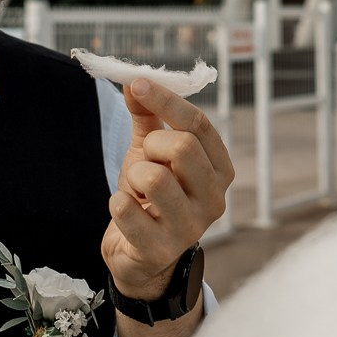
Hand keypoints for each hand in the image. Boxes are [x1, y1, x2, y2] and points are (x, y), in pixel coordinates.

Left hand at [102, 78, 233, 299]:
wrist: (137, 255)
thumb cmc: (150, 197)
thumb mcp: (151, 153)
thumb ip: (147, 117)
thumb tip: (134, 80)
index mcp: (219, 170)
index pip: (200, 125)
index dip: (166, 100)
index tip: (137, 83)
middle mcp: (213, 199)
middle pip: (182, 147)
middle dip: (152, 147)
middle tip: (144, 161)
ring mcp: (190, 227)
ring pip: (155, 178)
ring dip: (135, 175)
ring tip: (138, 190)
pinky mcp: (160, 249)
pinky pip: (127, 210)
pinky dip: (117, 201)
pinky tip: (125, 209)